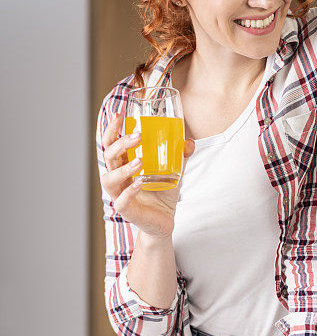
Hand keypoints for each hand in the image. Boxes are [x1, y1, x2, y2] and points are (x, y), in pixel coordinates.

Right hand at [100, 110, 193, 237]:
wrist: (165, 221)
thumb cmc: (163, 192)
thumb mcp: (174, 171)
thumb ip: (180, 156)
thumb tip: (189, 142)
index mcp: (124, 164)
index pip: (110, 143)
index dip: (111, 129)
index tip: (119, 114)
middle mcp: (118, 178)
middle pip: (108, 157)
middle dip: (120, 144)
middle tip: (138, 136)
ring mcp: (120, 194)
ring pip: (109, 179)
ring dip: (122, 169)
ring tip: (139, 161)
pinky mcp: (127, 211)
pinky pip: (121, 201)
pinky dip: (129, 191)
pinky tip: (139, 184)